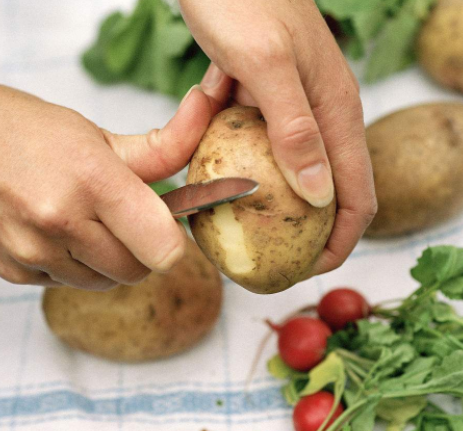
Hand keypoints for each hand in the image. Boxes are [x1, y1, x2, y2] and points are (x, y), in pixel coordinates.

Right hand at [0, 65, 213, 288]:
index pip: (164, 247)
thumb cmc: (19, 127)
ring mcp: (34, 253)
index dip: (173, 239)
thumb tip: (206, 117)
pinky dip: (77, 265)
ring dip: (111, 259)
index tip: (167, 223)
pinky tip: (60, 232)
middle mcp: (60, 223)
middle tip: (127, 217)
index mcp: (91, 180)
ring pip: (108, 282)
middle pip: (140, 270)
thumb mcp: (95, 132)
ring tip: (89, 220)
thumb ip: (160, 146)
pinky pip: (71, 284)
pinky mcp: (14, 273)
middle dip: (144, 248)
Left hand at [181, 0, 376, 274]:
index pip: (358, 192)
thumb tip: (320, 195)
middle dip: (305, 230)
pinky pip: (257, 145)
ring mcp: (290, 109)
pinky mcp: (263, 100)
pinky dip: (241, 163)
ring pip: (288, 170)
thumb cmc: (244, 0)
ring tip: (240, 226)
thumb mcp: (267, 65)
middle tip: (274, 261)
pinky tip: (218, 170)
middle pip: (325, 188)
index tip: (311, 270)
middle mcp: (320, 114)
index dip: (341, 239)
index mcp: (336, 111)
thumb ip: (296, 128)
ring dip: (269, 199)